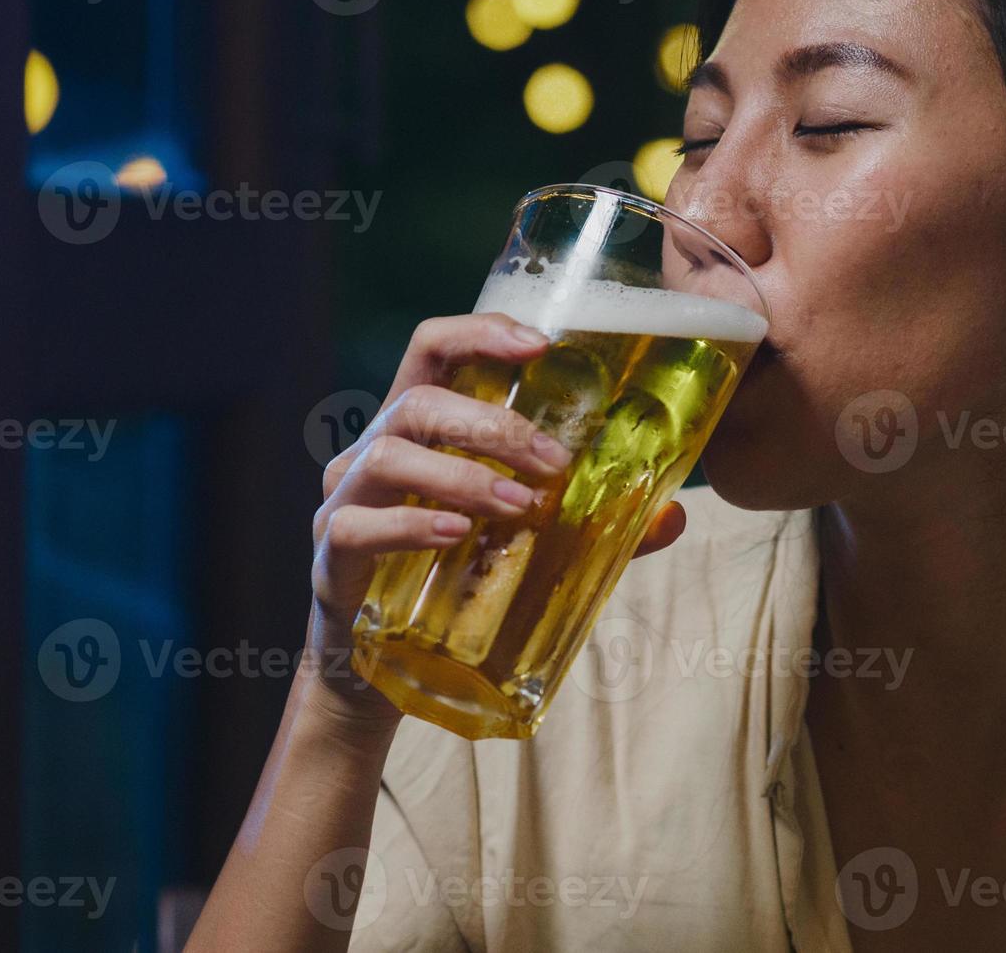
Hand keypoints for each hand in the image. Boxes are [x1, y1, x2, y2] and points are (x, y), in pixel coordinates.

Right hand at [304, 313, 687, 722]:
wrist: (373, 672)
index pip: (433, 349)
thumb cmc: (447, 585)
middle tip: (554, 462)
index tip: (542, 343)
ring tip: (520, 507)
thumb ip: (587, 524)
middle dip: (494, 423)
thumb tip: (674, 516)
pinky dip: (410, 524)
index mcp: (416, 430)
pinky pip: (359, 525)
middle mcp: (371, 452)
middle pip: (421, 402)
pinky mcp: (330, 555)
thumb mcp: (518, 543)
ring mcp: (343, 501)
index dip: (480, 333)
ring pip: (391, 456)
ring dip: (464, 476)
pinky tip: (455, 536)